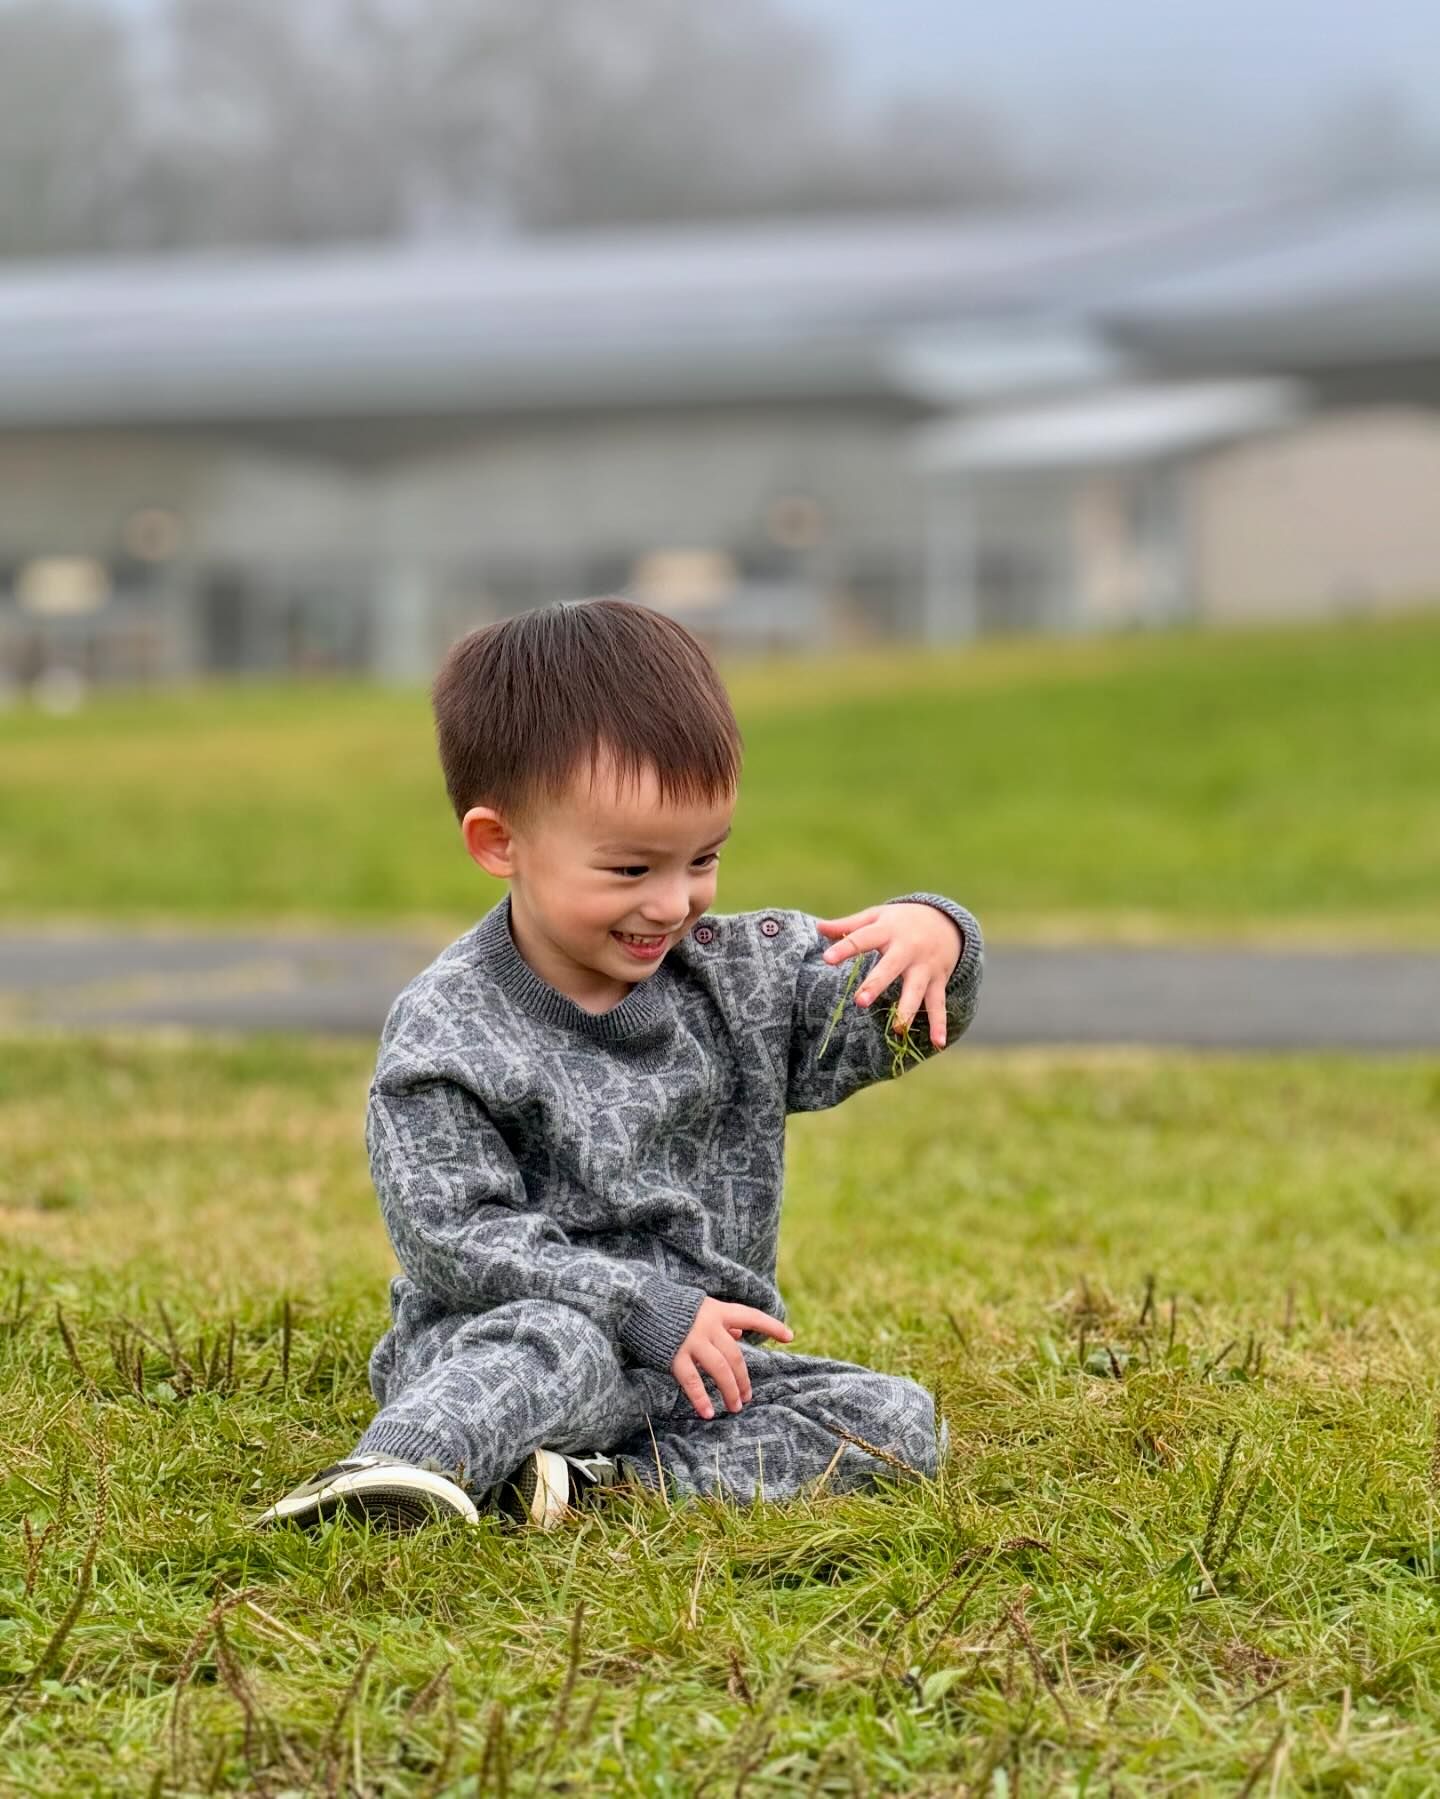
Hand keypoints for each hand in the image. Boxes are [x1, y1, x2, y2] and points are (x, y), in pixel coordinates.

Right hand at [670, 1299, 792, 1419]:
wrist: (637, 1302)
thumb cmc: (671, 1307)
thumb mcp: (700, 1307)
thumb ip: (721, 1321)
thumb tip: (740, 1333)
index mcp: (717, 1310)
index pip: (751, 1317)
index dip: (771, 1326)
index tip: (790, 1337)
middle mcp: (708, 1325)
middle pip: (735, 1356)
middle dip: (744, 1379)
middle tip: (747, 1397)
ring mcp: (692, 1340)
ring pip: (720, 1369)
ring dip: (729, 1390)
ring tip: (734, 1407)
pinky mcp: (674, 1355)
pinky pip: (692, 1381)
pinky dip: (701, 1398)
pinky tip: (707, 1412)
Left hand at [817, 902, 962, 1048]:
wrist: (946, 921)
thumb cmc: (901, 922)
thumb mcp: (876, 916)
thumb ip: (849, 925)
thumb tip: (819, 928)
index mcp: (887, 931)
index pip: (863, 939)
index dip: (844, 948)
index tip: (826, 959)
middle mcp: (908, 949)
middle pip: (891, 967)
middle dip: (877, 984)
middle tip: (860, 1001)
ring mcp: (924, 967)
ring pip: (916, 990)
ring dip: (908, 1009)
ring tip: (898, 1029)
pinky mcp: (937, 981)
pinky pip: (938, 1004)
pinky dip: (940, 1024)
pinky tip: (938, 1043)